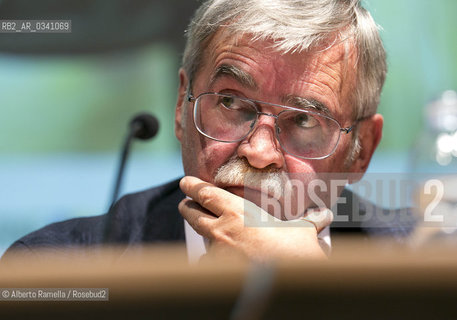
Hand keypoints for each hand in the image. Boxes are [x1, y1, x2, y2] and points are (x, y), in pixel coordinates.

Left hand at [178, 176, 332, 261]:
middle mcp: (222, 231)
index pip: (206, 194)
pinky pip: (209, 264)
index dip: (193, 186)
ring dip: (204, 237)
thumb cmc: (294, 256)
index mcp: (238, 213)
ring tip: (211, 237)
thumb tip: (324, 216)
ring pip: (202, 240)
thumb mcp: (303, 234)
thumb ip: (309, 222)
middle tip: (185, 204)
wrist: (286, 286)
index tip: (186, 182)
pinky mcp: (217, 273)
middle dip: (187, 207)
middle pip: (193, 214)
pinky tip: (222, 263)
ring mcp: (217, 253)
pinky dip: (212, 261)